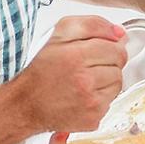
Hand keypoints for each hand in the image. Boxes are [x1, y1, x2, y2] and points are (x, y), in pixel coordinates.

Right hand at [14, 16, 127, 133]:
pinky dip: (100, 98)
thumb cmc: (41, 69)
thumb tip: (119, 32)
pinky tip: (83, 96)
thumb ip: (92, 25)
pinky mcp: (93, 119)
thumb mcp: (59, 34)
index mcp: (76, 56)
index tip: (97, 51)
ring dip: (106, 81)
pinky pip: (110, 103)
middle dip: (107, 62)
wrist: (25, 104)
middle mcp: (84, 80)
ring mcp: (90, 102)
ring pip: (117, 84)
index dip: (110, 47)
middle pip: (119, 65)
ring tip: (84, 81)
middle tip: (88, 66)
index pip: (117, 47)